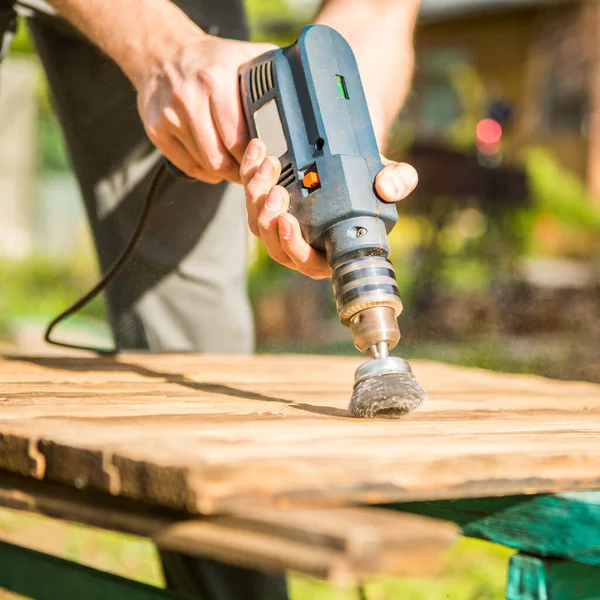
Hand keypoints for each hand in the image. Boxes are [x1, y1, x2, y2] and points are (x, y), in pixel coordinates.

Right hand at [136, 34, 275, 182]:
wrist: (162, 53)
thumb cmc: (211, 60)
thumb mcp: (244, 57)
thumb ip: (273, 75)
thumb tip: (301, 97)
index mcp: (215, 80)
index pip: (239, 138)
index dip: (256, 156)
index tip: (267, 161)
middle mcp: (189, 99)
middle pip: (221, 158)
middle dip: (243, 171)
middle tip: (255, 172)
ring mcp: (170, 117)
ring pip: (207, 166)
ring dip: (226, 173)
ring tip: (239, 167)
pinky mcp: (157, 131)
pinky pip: (190, 167)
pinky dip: (207, 172)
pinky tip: (217, 164)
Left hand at [240, 139, 417, 278]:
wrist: (351, 154)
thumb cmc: (369, 178)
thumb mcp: (387, 175)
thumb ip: (399, 181)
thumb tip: (389, 187)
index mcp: (328, 250)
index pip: (306, 261)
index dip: (293, 248)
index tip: (288, 221)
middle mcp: (301, 242)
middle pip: (273, 243)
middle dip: (269, 218)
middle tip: (277, 191)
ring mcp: (281, 223)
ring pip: (257, 220)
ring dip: (256, 194)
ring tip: (269, 165)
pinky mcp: (266, 202)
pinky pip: (250, 195)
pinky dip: (250, 173)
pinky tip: (258, 151)